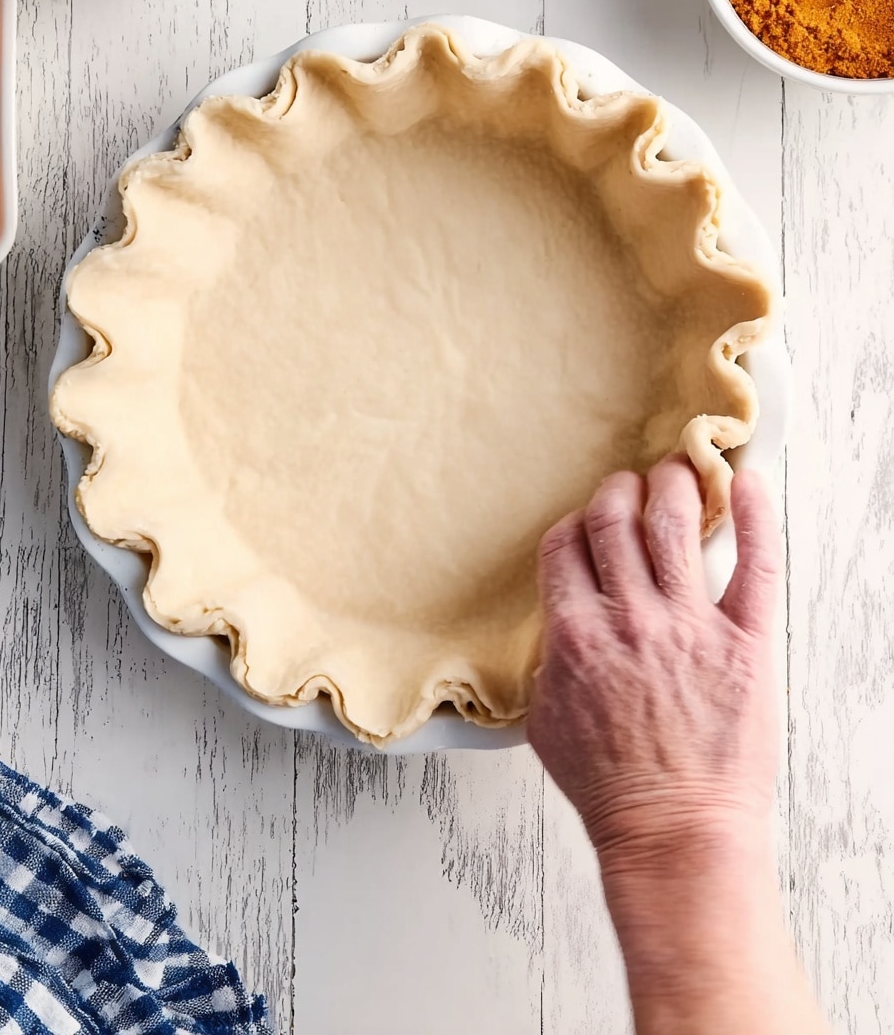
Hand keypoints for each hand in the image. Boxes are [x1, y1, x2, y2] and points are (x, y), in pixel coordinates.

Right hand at [528, 455, 781, 868]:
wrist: (674, 833)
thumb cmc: (611, 788)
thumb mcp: (546, 721)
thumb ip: (546, 662)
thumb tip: (558, 626)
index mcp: (576, 634)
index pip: (565, 544)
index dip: (573, 524)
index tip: (585, 525)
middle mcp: (630, 619)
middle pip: (614, 518)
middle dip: (617, 490)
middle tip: (628, 487)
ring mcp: (690, 627)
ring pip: (676, 521)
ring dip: (674, 483)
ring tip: (679, 470)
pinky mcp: (746, 643)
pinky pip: (756, 562)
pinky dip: (757, 516)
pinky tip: (751, 485)